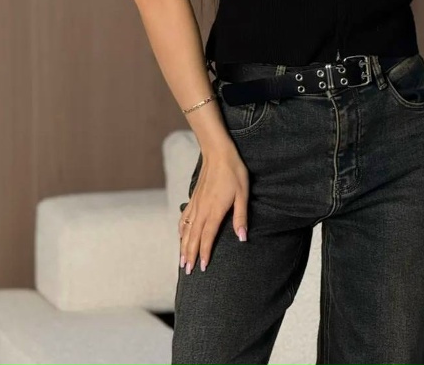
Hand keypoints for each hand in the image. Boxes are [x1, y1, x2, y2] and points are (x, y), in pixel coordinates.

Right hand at [178, 147, 248, 273]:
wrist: (218, 152)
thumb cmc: (234, 172)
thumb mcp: (243, 194)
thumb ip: (241, 217)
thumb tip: (242, 237)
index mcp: (214, 210)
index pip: (207, 237)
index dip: (204, 253)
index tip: (201, 268)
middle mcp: (202, 209)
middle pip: (193, 237)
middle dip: (189, 255)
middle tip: (186, 272)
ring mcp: (196, 203)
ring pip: (186, 229)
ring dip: (183, 246)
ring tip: (181, 260)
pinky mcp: (194, 197)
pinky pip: (184, 217)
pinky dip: (180, 229)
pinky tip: (180, 235)